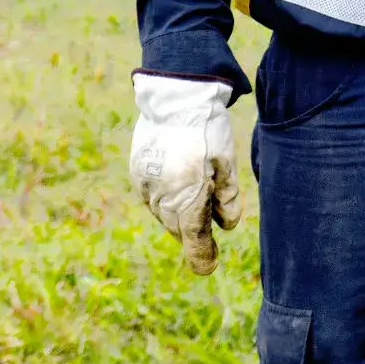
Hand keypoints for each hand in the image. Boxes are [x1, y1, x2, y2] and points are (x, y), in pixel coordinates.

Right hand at [129, 74, 241, 273]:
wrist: (175, 96)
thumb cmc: (207, 128)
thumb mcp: (226, 161)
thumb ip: (226, 197)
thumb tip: (226, 226)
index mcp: (187, 195)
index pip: (194, 238)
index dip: (202, 256)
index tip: (209, 267)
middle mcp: (162, 195)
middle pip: (179, 228)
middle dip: (193, 235)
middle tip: (207, 238)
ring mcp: (146, 185)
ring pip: (164, 215)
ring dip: (179, 217)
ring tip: (194, 206)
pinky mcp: (138, 173)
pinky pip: (152, 198)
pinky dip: (166, 200)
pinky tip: (177, 189)